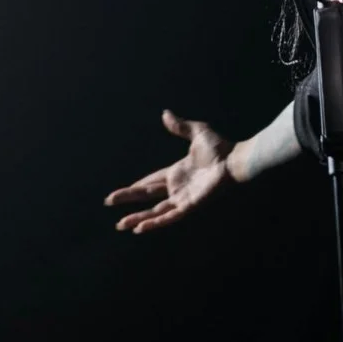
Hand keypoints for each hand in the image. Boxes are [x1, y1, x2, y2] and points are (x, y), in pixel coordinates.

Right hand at [103, 109, 237, 233]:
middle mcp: (176, 188)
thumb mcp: (196, 132)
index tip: (120, 193)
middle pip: (146, 196)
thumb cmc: (220, 147)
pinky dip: (155, 223)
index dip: (135, 187)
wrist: (234, 160)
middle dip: (127, 200)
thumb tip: (165, 113)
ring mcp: (182, 199)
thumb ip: (180, 126)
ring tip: (121, 225)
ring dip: (137, 218)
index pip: (150, 182)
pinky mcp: (189, 206)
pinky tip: (141, 228)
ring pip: (154, 212)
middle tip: (109, 202)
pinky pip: (169, 217)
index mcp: (176, 173)